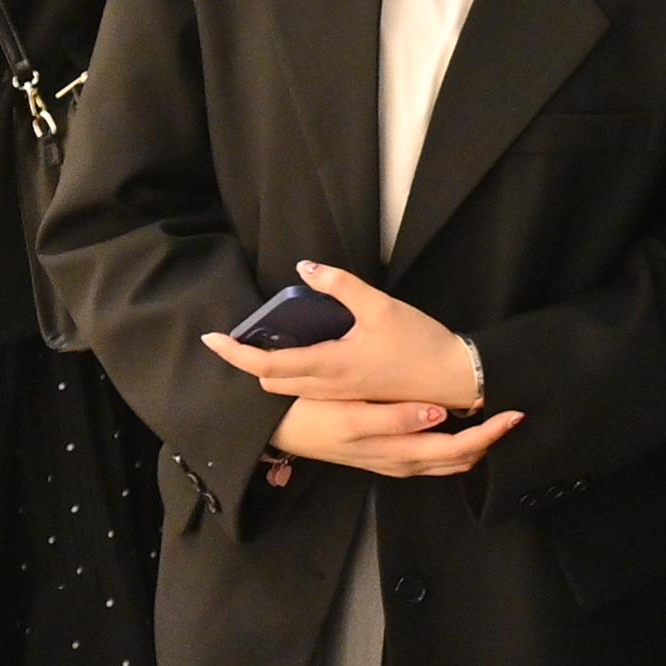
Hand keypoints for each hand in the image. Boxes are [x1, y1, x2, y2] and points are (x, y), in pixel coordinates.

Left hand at [201, 261, 484, 409]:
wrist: (454, 380)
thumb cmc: (419, 344)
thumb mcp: (381, 306)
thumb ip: (341, 285)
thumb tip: (305, 268)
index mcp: (330, 366)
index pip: (266, 366)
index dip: (235, 355)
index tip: (211, 340)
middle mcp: (328, 386)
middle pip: (271, 383)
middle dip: (249, 363)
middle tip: (240, 337)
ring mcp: (340, 396)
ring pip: (289, 389)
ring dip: (270, 371)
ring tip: (266, 343)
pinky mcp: (353, 397)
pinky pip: (309, 391)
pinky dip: (293, 375)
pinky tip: (304, 354)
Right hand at [266, 396, 524, 478]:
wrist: (283, 431)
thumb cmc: (315, 419)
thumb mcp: (351, 418)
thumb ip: (395, 419)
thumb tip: (438, 415)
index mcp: (400, 453)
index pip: (459, 450)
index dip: (489, 434)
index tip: (513, 412)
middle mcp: (405, 462)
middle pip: (461, 459)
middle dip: (490, 438)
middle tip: (515, 412)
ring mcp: (397, 461)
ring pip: (449, 461)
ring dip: (475, 442)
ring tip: (495, 417)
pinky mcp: (389, 454)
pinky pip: (434, 457)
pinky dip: (455, 444)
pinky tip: (459, 423)